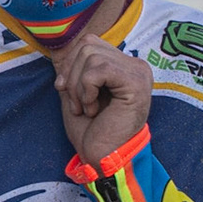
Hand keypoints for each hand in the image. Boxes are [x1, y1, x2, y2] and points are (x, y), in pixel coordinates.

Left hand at [53, 34, 152, 167]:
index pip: (90, 42)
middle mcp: (135, 65)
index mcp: (123, 66)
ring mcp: (138, 72)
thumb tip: (64, 53)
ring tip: (86, 108)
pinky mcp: (136, 82)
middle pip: (88, 45)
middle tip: (77, 105)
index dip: (70, 63)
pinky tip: (94, 109)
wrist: (103, 159)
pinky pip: (99, 69)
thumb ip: (74, 70)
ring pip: (91, 55)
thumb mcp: (76, 94)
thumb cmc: (92, 132)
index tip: (63, 89)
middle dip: (71, 75)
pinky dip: (87, 90)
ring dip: (79, 86)